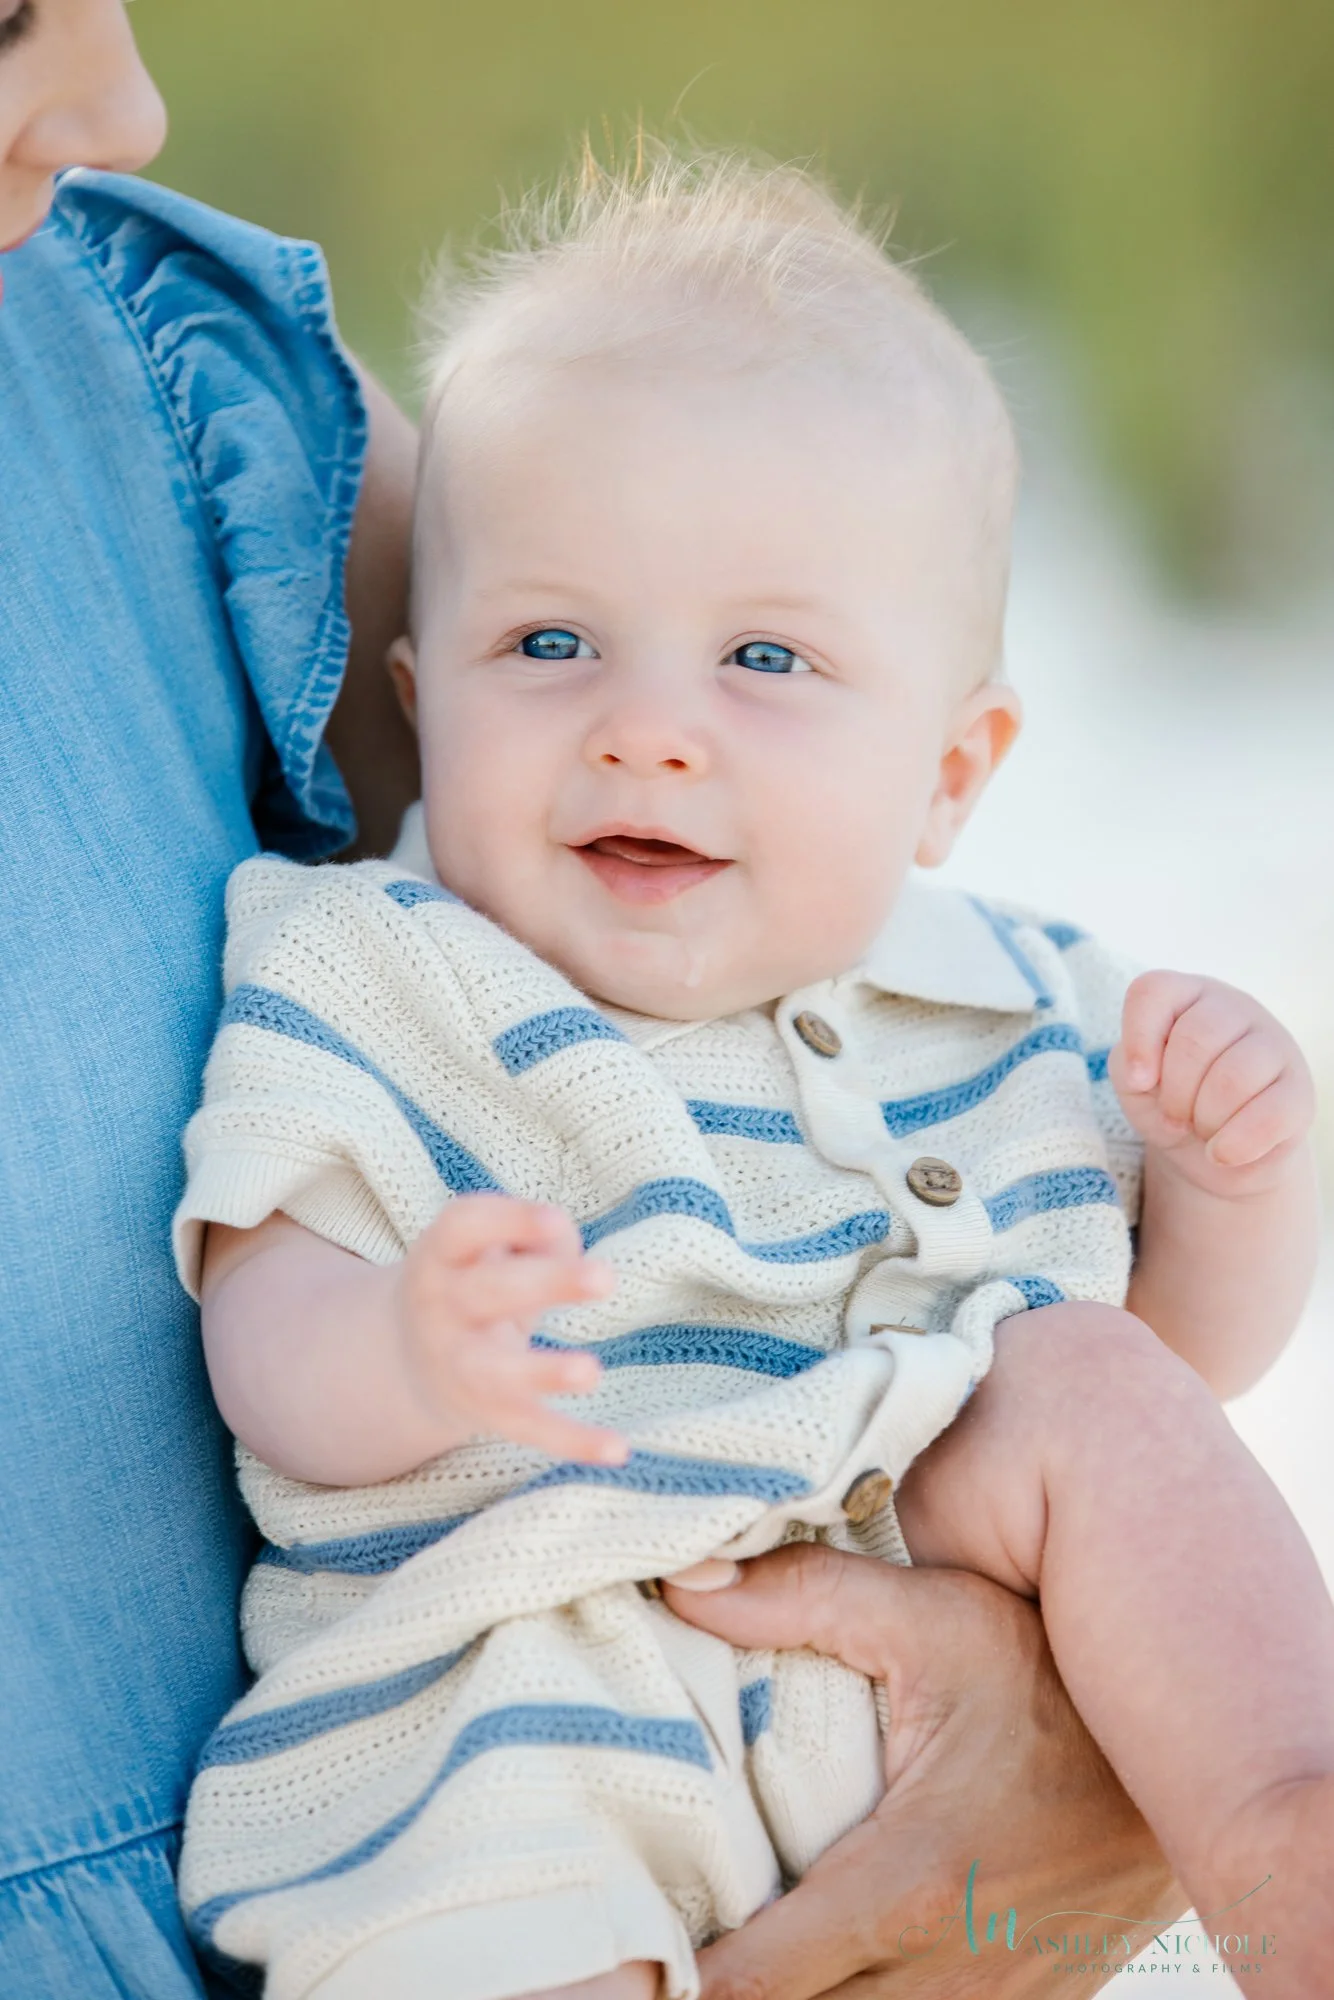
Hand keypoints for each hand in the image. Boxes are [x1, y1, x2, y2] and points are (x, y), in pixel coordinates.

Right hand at [394, 1193, 624, 1463]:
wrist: (408, 1360)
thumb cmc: (476, 1281)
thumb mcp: (490, 1247)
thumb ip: (538, 1237)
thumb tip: (571, 1253)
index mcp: (440, 1255)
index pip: (463, 1227)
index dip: (508, 1220)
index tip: (556, 1219)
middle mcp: (441, 1309)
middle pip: (488, 1292)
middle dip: (546, 1284)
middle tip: (605, 1277)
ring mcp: (460, 1366)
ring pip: (497, 1373)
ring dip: (544, 1373)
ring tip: (591, 1372)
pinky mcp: (488, 1413)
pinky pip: (530, 1428)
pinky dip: (573, 1441)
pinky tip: (617, 1449)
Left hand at [664, 1546, 1182, 1997]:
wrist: (1187, 1752)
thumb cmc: (1051, 1678)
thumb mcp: (936, 1619)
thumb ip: (806, 1597)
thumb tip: (684, 1579)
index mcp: (904, 1887)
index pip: (751, 1985)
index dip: (676, 1977)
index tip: (621, 1943)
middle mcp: (942, 1972)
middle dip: (717, 1994)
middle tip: (654, 1939)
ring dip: (791, 1998)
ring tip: (727, 1944)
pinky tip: (822, 1952)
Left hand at [1109, 971, 1313, 1195]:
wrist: (1213, 1152)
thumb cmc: (1170, 1102)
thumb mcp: (1136, 1082)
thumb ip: (1129, 1064)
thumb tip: (1148, 1076)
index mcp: (1188, 996)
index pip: (1154, 990)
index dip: (1138, 1039)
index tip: (1138, 1081)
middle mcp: (1234, 1009)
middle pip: (1194, 1039)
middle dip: (1174, 1093)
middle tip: (1174, 1117)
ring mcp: (1274, 1045)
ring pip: (1232, 1078)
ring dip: (1204, 1119)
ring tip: (1202, 1128)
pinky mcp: (1299, 1091)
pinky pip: (1270, 1116)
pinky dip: (1234, 1144)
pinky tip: (1222, 1152)